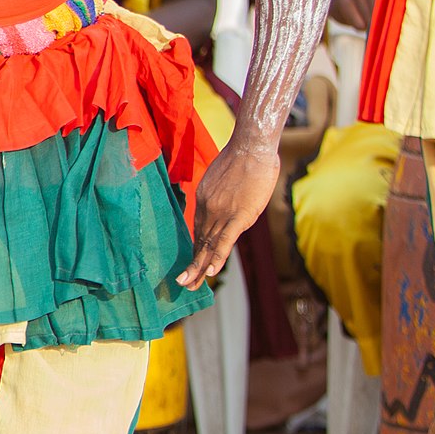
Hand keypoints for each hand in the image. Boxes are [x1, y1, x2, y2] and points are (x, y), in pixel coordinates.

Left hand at [177, 140, 280, 287]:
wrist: (251, 147)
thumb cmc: (243, 159)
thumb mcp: (224, 178)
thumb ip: (223, 194)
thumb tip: (227, 203)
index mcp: (205, 200)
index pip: (200, 230)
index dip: (197, 249)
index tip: (192, 263)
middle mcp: (209, 209)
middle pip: (201, 241)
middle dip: (193, 264)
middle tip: (183, 284)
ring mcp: (222, 213)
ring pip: (210, 245)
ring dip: (200, 267)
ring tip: (190, 285)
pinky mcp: (239, 215)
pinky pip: (225, 240)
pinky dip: (218, 257)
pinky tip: (211, 272)